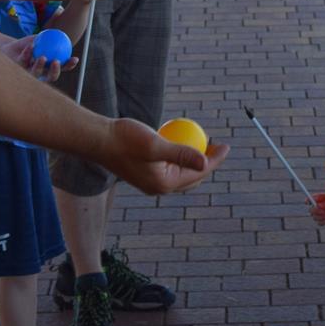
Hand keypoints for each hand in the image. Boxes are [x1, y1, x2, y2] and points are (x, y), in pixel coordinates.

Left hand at [0, 34, 76, 81]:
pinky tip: (31, 46)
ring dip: (40, 65)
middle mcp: (40, 74)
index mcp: (48, 68)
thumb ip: (50, 38)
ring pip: (36, 73)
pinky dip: (28, 52)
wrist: (8, 49)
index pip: (62, 68)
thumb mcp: (39, 39)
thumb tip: (61, 33)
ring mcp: (28, 74)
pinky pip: (24, 62)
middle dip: (55, 71)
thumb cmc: (27, 45)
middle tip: (57, 62)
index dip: (69, 65)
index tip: (75, 58)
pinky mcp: (16, 70)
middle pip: (51, 77)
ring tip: (43, 57)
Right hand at [100, 117, 228, 194]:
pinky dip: (179, 156)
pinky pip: (169, 166)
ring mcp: (150, 181)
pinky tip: (182, 140)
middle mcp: (158, 186)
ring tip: (204, 143)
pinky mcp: (145, 172)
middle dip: (207, 163)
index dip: (215, 159)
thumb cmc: (125, 139)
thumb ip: (182, 154)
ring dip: (194, 159)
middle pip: (192, 177)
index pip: (198, 173)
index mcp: (163, 184)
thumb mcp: (156, 144)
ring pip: (181, 172)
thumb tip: (206, 163)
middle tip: (217, 145)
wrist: (98, 139)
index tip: (226, 145)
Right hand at [311, 192, 324, 224]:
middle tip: (322, 211)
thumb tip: (319, 206)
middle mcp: (319, 207)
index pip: (309, 200)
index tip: (308, 202)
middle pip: (310, 210)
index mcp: (319, 199)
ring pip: (315, 217)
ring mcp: (322, 214)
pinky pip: (320, 223)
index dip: (307, 201)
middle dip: (315, 211)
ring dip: (320, 217)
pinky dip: (323, 222)